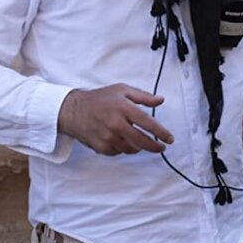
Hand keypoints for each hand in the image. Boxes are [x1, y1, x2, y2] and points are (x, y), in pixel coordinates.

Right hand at [57, 83, 173, 155]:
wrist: (73, 110)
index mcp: (123, 108)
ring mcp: (107, 137)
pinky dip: (124, 148)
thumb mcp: (122, 90)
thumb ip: (143, 96)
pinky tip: (123, 141)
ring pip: (131, 149)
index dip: (161, 132)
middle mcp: (116, 124)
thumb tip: (160, 100)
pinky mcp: (100, 147)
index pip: (148, 123)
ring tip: (141, 142)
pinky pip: (118, 152)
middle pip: (141, 141)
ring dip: (139, 147)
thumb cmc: (99, 99)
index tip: (169, 139)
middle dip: (154, 146)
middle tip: (161, 147)